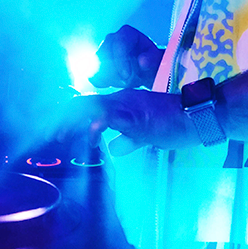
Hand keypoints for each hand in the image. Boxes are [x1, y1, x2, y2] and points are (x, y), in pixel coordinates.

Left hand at [58, 89, 196, 155]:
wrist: (197, 115)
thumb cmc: (175, 124)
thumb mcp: (148, 135)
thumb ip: (130, 140)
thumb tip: (114, 149)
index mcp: (122, 103)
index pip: (90, 105)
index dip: (70, 118)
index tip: (57, 132)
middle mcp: (121, 99)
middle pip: (83, 104)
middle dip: (63, 120)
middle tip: (50, 136)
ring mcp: (127, 105)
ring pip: (91, 107)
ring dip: (72, 122)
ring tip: (61, 136)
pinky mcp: (136, 116)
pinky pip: (111, 117)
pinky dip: (96, 126)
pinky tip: (90, 137)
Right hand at [89, 25, 163, 88]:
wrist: (142, 69)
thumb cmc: (149, 61)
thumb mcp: (155, 59)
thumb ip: (151, 59)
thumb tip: (142, 61)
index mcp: (126, 33)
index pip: (119, 44)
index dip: (121, 61)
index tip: (126, 76)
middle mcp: (111, 39)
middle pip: (105, 55)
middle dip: (116, 72)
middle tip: (128, 81)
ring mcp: (101, 50)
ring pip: (97, 66)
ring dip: (111, 79)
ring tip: (124, 81)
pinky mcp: (96, 62)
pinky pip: (93, 75)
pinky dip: (103, 82)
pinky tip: (114, 82)